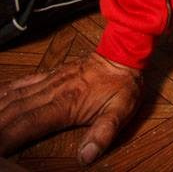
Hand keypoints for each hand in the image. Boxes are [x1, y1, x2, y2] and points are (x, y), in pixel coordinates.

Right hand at [0, 52, 141, 163]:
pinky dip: (6, 91)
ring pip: (15, 96)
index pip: (29, 123)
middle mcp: (52, 90)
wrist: (124, 52)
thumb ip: (104, 133)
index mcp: (66, 103)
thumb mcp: (121, 111)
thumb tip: (87, 156)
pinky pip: (23, 82)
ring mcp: (49, 80)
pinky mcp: (50, 74)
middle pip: (15, 111)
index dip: (8, 137)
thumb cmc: (122, 84)